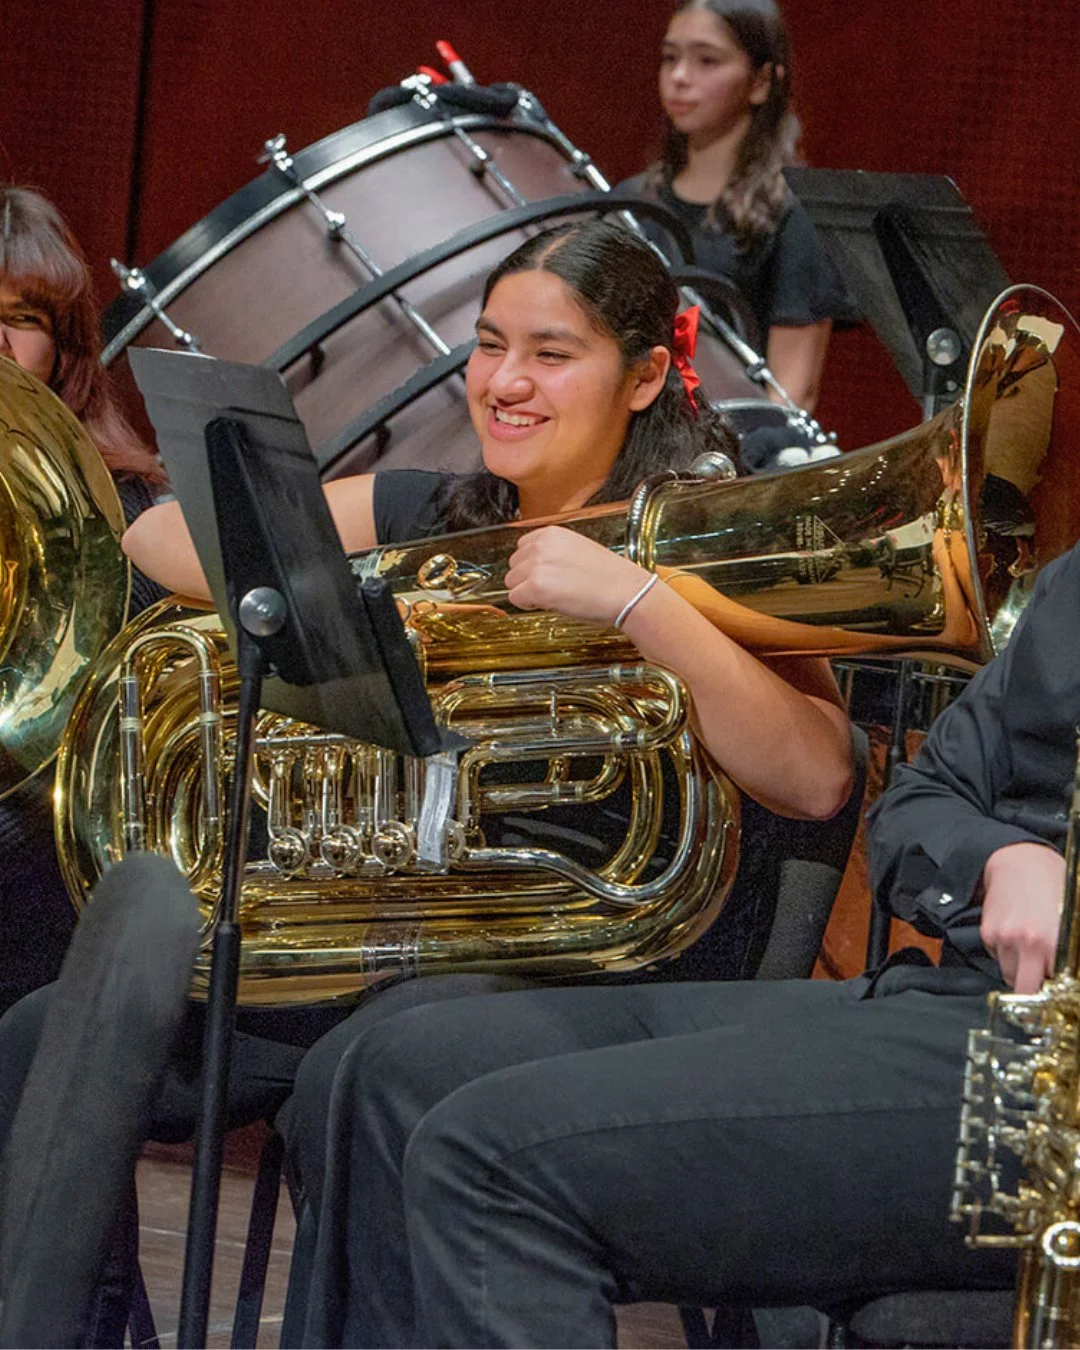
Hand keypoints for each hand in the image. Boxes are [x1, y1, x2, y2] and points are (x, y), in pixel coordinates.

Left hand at [504, 526, 652, 626]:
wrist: (626, 591)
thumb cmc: (609, 576)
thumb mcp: (578, 549)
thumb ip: (552, 552)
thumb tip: (534, 566)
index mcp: (551, 533)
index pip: (521, 548)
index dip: (533, 566)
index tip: (549, 575)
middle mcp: (540, 545)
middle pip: (513, 566)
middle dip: (528, 579)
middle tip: (555, 588)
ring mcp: (536, 566)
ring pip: (512, 583)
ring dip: (527, 592)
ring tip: (555, 595)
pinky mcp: (536, 587)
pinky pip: (515, 599)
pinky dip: (528, 605)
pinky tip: (551, 603)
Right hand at [980, 843, 1064, 992]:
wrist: (1021, 861)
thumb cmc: (1053, 885)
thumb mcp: (1071, 920)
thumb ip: (1066, 951)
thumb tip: (1065, 974)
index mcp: (1052, 941)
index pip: (1052, 986)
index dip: (1054, 988)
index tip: (1054, 987)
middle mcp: (1024, 942)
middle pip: (1023, 990)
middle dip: (1031, 991)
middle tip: (1040, 982)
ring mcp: (1002, 938)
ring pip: (1008, 973)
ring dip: (1018, 968)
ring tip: (1030, 949)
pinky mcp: (987, 933)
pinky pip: (997, 956)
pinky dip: (1005, 952)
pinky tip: (1016, 934)